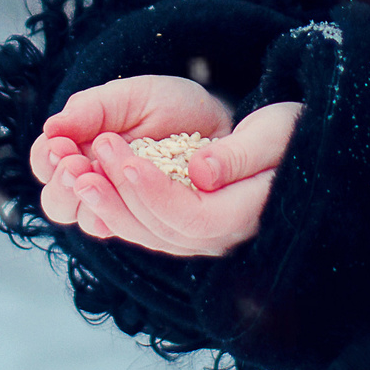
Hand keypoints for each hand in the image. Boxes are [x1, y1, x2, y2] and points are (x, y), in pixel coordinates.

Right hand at [32, 75, 231, 229]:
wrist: (221, 120)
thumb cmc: (171, 106)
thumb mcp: (131, 97)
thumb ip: (92, 109)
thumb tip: (52, 127)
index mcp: (80, 152)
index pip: (45, 166)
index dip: (48, 160)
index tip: (62, 146)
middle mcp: (96, 186)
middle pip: (59, 204)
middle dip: (63, 186)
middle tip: (77, 165)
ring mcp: (124, 209)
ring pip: (93, 222)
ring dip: (93, 200)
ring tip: (101, 172)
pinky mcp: (157, 227)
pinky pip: (135, 233)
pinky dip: (129, 214)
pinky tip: (131, 192)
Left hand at [56, 100, 304, 258]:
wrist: (294, 147)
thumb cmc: (289, 134)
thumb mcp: (273, 132)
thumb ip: (239, 154)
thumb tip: (201, 173)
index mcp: (245, 215)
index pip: (191, 216)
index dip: (152, 191)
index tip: (124, 159)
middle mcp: (222, 237)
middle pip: (160, 230)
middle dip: (117, 196)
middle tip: (84, 159)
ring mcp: (204, 237)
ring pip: (146, 234)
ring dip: (106, 204)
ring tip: (74, 170)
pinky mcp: (187, 227)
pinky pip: (145, 228)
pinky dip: (114, 207)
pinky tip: (90, 180)